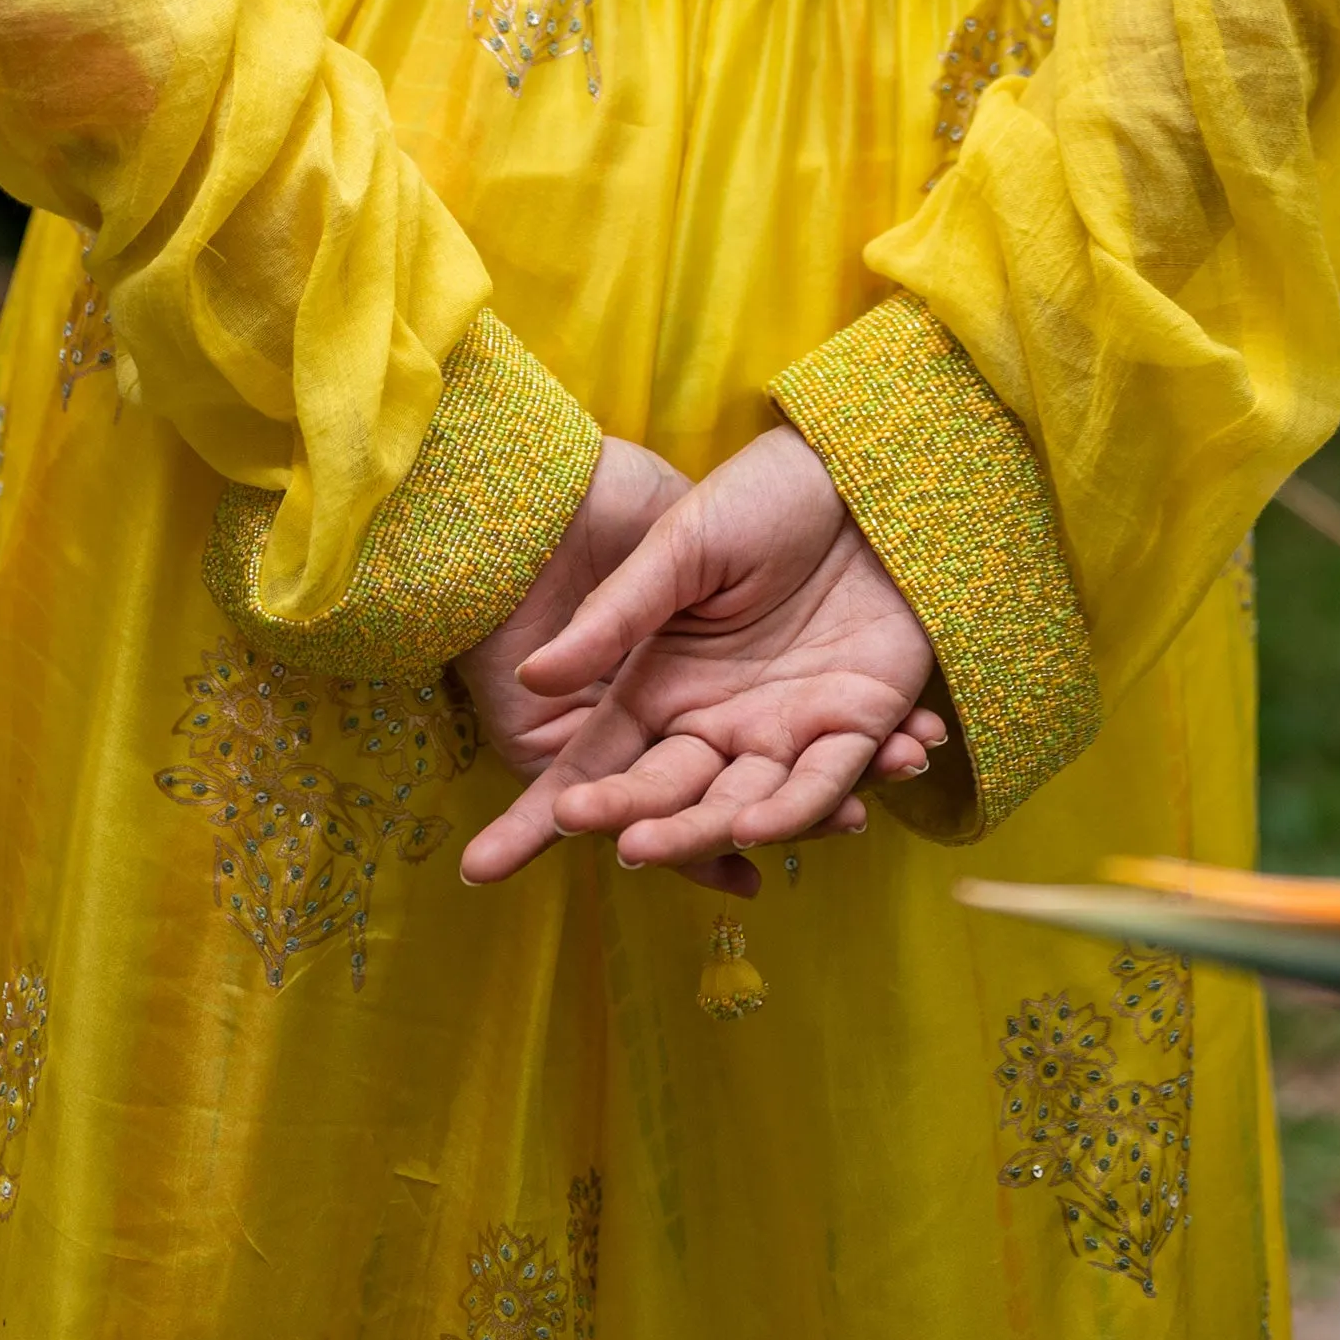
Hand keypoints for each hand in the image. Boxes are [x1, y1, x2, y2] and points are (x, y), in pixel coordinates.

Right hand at [462, 425, 944, 895]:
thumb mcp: (678, 547)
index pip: (590, 764)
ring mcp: (781, 728)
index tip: (481, 867)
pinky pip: (836, 775)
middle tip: (629, 850)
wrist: (858, 471)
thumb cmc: (759, 496)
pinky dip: (828, 800)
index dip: (539, 818)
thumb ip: (614, 618)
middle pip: (668, 798)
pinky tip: (842, 814)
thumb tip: (533, 677)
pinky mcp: (856, 720)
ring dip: (737, 829)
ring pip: (749, 803)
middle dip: (648, 831)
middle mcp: (712, 722)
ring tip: (731, 836)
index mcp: (656, 685)